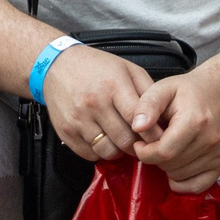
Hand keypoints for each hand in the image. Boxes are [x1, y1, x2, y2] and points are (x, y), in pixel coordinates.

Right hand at [42, 45, 152, 164]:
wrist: (57, 65)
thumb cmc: (96, 67)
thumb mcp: (127, 69)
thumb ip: (147, 91)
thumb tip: (162, 116)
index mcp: (113, 86)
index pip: (137, 118)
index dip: (151, 133)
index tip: (157, 137)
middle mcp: (94, 103)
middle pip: (125, 140)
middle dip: (137, 145)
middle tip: (140, 142)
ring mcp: (78, 119)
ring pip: (107, 151)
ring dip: (119, 151)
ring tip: (121, 141)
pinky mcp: (66, 131)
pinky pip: (89, 154)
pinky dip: (100, 152)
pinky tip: (103, 139)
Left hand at [128, 70, 219, 193]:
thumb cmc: (188, 90)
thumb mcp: (164, 87)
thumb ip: (147, 105)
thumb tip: (137, 127)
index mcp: (195, 121)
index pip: (163, 152)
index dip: (145, 152)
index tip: (140, 143)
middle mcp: (210, 140)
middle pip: (170, 165)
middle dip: (155, 157)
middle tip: (155, 142)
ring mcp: (218, 154)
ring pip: (180, 177)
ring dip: (167, 167)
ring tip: (168, 146)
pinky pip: (196, 186)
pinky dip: (182, 181)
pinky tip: (177, 163)